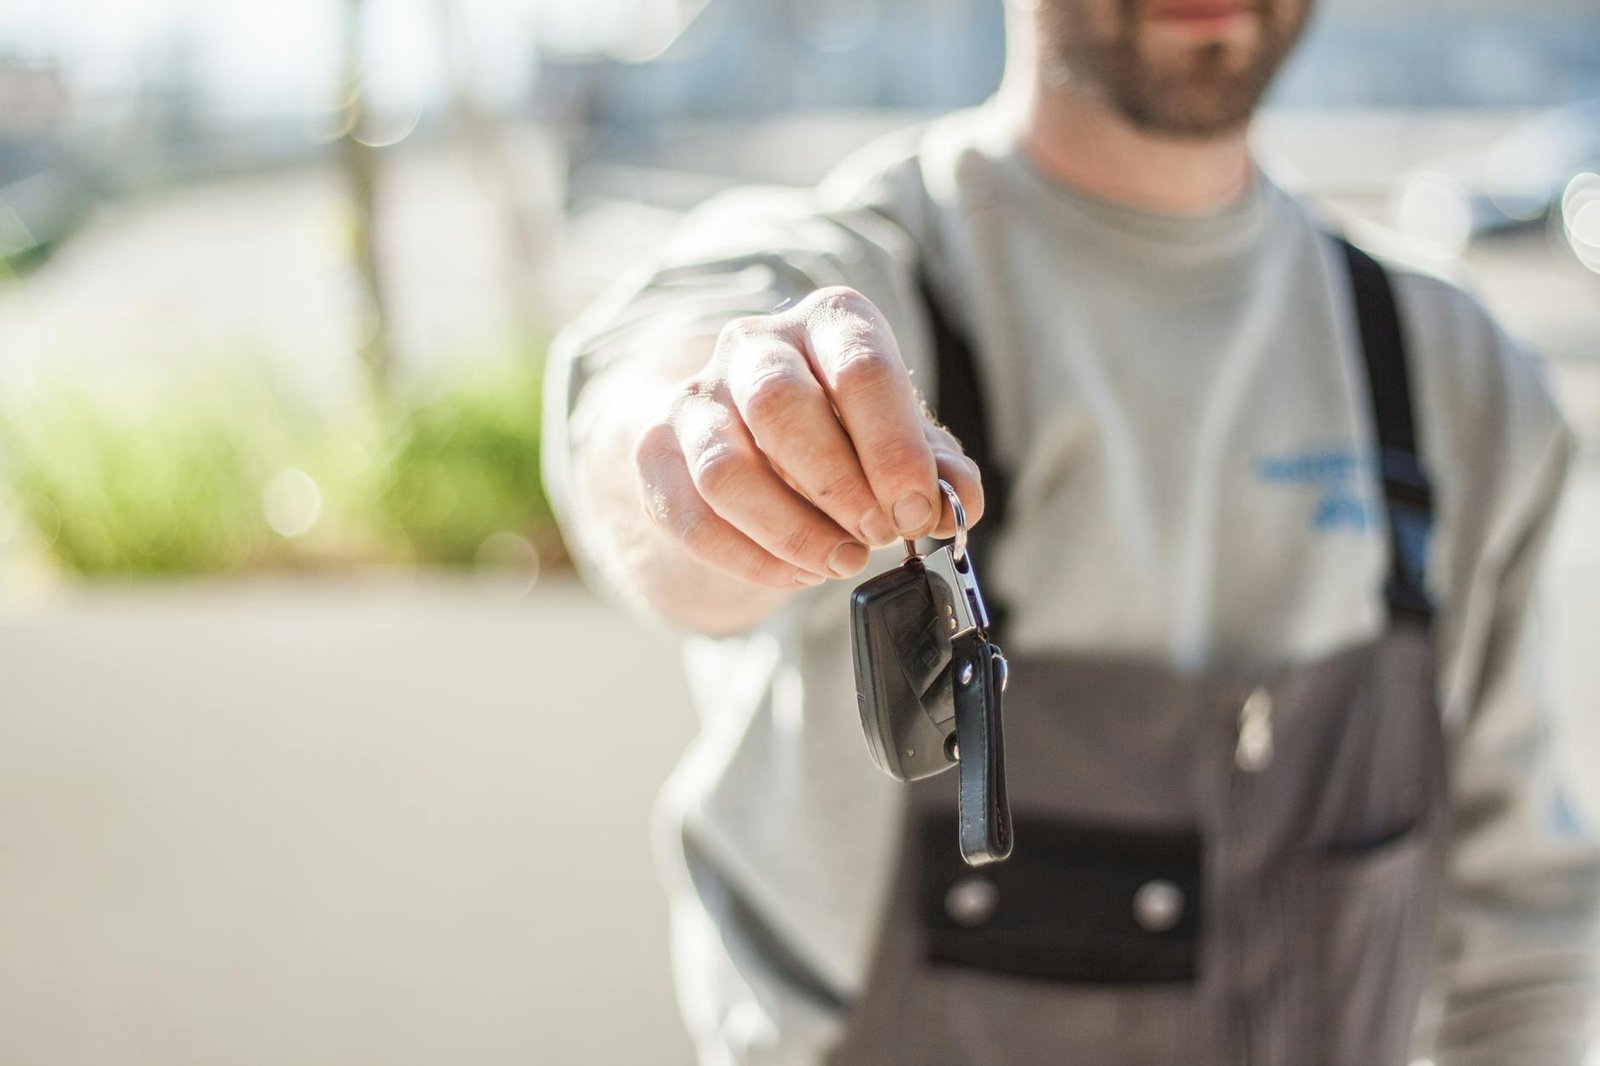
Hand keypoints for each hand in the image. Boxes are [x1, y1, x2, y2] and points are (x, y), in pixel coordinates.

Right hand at [633, 287, 985, 589]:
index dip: (892, 449)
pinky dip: (751, 558)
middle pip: (780, 406)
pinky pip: (692, 516)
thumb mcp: (901, 442)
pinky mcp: (656, 453)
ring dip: (791, 531)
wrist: (753, 439)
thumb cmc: (843, 433)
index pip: (860, 368)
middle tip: (877, 535)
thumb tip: (958, 500)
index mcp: (829, 322)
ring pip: (726, 469)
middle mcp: (755, 344)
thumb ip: (937, 470)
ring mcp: (697, 397)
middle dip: (837, 485)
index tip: (914, 510)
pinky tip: (796, 572)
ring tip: (840, 561)